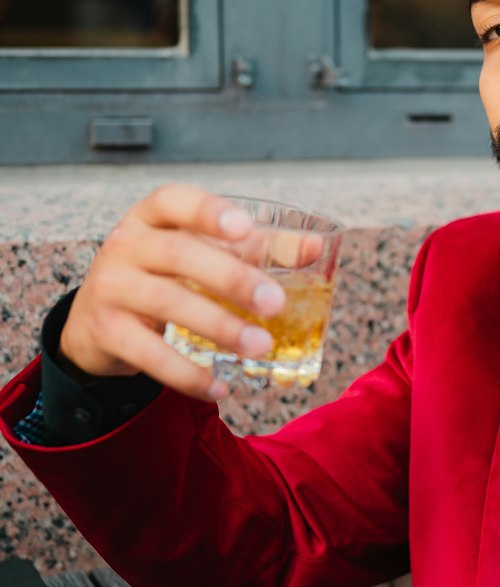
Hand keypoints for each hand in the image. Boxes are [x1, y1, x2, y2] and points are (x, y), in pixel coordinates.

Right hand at [59, 186, 285, 400]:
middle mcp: (126, 245)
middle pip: (179, 254)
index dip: (209, 211)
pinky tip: (221, 386)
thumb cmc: (164, 275)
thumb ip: (256, 248)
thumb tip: (316, 248)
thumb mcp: (200, 254)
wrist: (95, 321)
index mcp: (152, 217)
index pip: (174, 201)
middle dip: (232, 278)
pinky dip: (188, 374)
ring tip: (261, 347)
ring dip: (220, 327)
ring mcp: (110, 287)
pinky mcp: (105, 331)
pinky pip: (149, 354)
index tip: (245, 226)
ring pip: (168, 304)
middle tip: (276, 303)